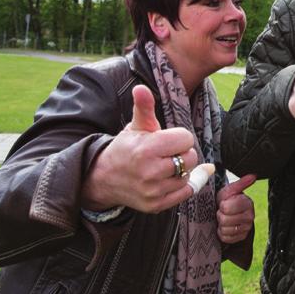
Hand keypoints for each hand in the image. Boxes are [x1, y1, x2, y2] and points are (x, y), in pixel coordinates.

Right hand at [82, 85, 197, 213]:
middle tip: (167, 152)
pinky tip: (174, 177)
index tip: (168, 138)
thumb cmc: (126, 148)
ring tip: (166, 165)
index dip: (180, 137)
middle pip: (190, 157)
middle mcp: (151, 172)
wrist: (104, 178)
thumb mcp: (135, 126)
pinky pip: (185, 193)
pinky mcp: (156, 205)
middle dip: (182, 152)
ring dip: (183, 169)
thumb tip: (141, 88)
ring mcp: (154, 191)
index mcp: (147, 148)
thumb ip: (144, 107)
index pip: (186, 139)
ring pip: (188, 175)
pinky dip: (184, 184)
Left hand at [216, 174, 256, 243]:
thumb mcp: (231, 190)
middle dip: (220, 215)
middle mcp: (250, 216)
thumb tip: (253, 175)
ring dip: (221, 225)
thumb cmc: (229, 200)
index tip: (224, 203)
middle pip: (225, 220)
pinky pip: (226, 238)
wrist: (230, 214)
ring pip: (225, 230)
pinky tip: (226, 227)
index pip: (226, 208)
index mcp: (247, 203)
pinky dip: (222, 233)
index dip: (222, 205)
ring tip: (225, 218)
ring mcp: (246, 228)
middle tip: (224, 212)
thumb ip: (241, 183)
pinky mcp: (241, 237)